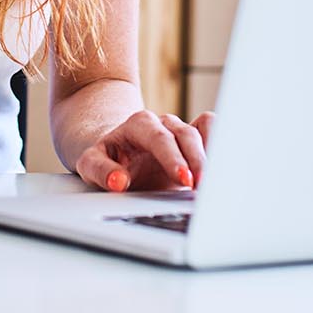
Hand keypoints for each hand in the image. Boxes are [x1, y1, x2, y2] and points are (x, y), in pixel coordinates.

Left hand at [76, 111, 214, 192]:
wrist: (118, 154)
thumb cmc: (106, 159)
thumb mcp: (91, 165)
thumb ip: (101, 172)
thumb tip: (119, 181)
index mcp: (139, 125)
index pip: (159, 138)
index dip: (173, 158)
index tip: (183, 179)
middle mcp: (163, 124)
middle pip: (186, 136)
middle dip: (197, 162)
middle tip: (201, 187)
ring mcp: (181, 131)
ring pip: (204, 133)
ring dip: (211, 157)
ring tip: (215, 182)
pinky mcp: (195, 141)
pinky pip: (214, 133)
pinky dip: (220, 147)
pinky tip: (221, 171)